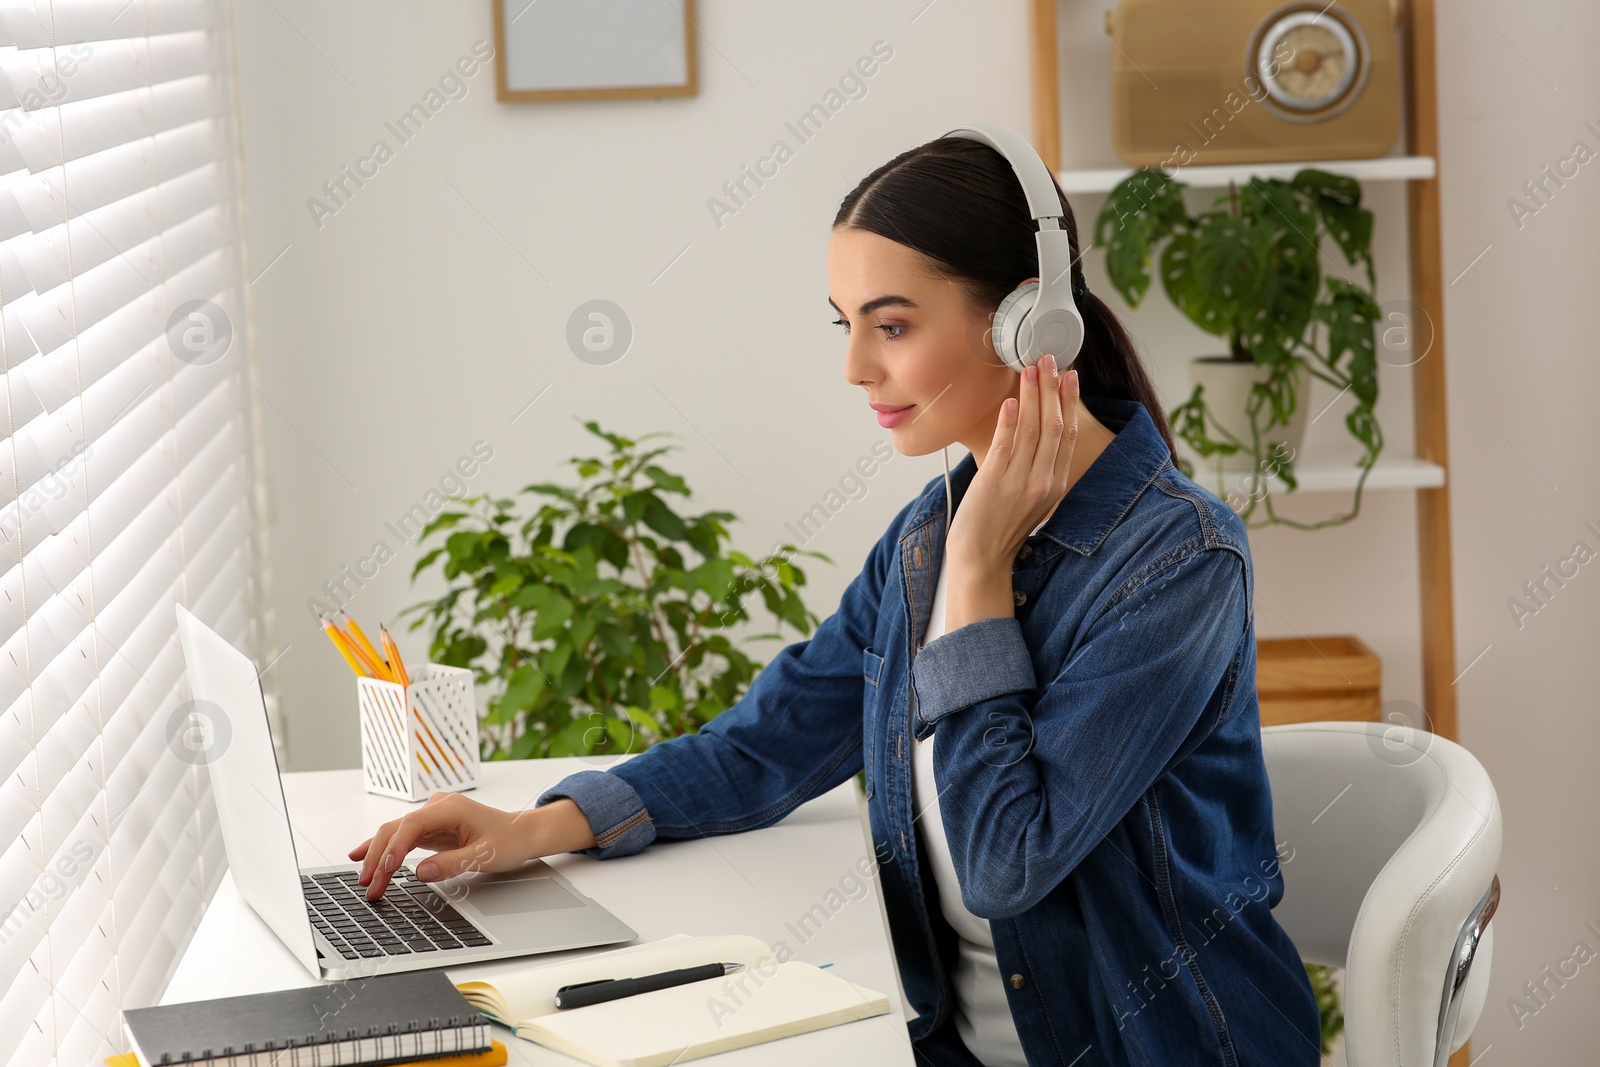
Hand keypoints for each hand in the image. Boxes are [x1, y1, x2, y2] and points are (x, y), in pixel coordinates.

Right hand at [349, 791, 546, 899]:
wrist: (521, 832)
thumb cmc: (508, 839)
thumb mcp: (484, 856)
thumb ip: (452, 863)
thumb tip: (421, 872)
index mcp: (450, 807)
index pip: (412, 824)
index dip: (395, 846)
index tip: (385, 868)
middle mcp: (437, 807)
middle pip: (397, 829)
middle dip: (379, 857)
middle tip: (369, 884)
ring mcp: (432, 816)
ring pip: (395, 833)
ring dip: (379, 857)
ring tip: (364, 880)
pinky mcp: (431, 827)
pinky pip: (402, 838)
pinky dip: (385, 850)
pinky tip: (364, 857)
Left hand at [947, 353, 1078, 575]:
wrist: (981, 558)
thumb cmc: (1000, 527)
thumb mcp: (1031, 499)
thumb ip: (1038, 469)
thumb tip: (1034, 433)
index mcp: (1056, 484)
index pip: (1069, 435)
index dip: (1070, 402)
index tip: (1070, 376)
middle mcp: (1044, 481)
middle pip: (1055, 426)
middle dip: (1053, 389)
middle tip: (1049, 360)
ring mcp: (1021, 481)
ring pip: (1034, 430)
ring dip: (1033, 395)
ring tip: (1030, 369)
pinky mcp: (997, 482)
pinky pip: (1007, 444)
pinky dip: (1010, 421)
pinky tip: (1011, 401)